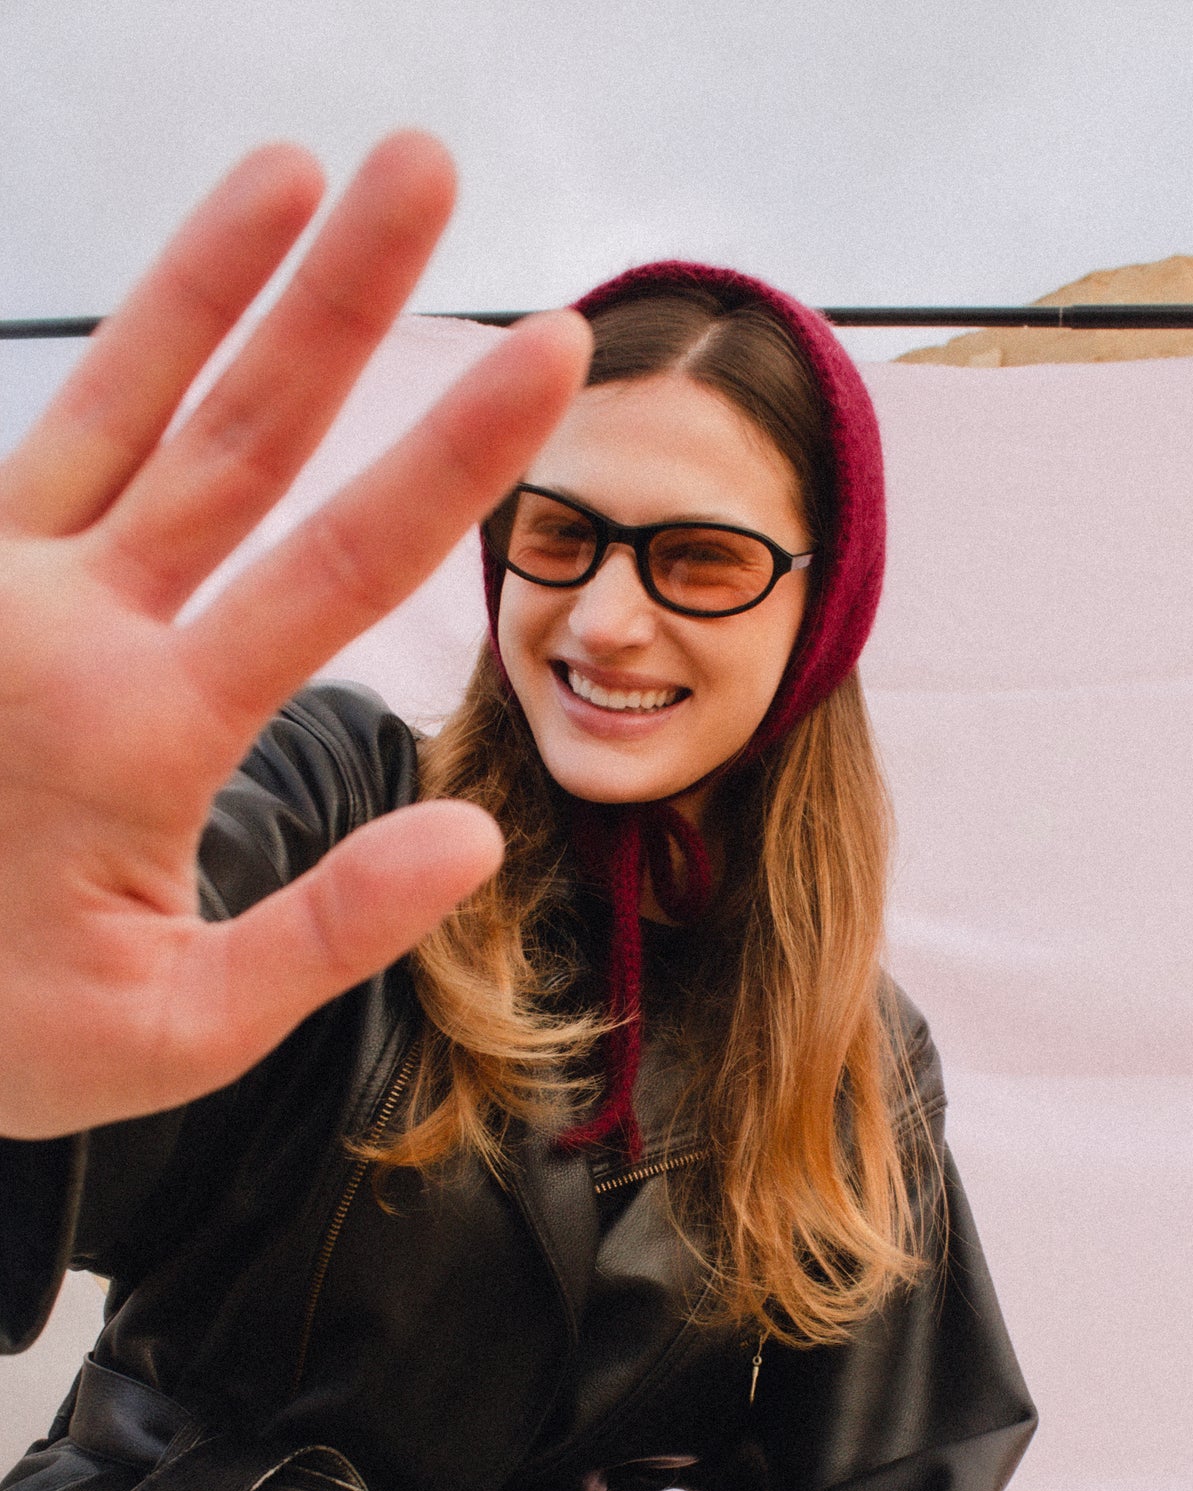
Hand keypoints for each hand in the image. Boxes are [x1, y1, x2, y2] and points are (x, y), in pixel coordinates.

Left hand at [0, 132, 590, 1140]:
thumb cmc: (3, 1029)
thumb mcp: (175, 1031)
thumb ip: (322, 934)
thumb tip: (472, 835)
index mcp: (138, 733)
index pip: (335, 569)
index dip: (454, 454)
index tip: (548, 347)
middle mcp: (60, 626)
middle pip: (232, 434)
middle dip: (341, 296)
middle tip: (425, 169)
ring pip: (117, 404)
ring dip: (211, 281)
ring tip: (293, 166)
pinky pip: (41, 448)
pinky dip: (111, 364)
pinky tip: (179, 306)